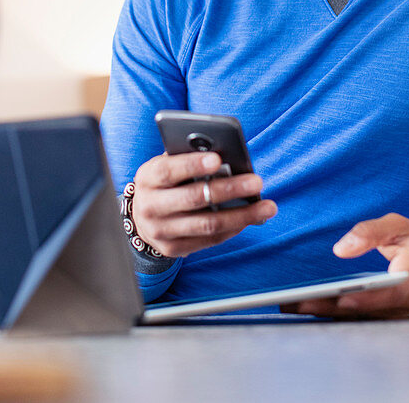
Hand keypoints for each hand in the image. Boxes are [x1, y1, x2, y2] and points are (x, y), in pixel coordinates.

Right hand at [131, 151, 276, 256]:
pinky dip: (233, 228)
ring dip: (241, 215)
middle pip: (193, 199)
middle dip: (228, 189)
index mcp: (148, 178)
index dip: (193, 165)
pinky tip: (251, 218)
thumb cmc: (165, 182)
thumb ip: (189, 159)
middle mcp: (150, 206)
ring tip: (267, 207)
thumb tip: (228, 159)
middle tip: (256, 181)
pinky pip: (210, 239)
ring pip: (207, 224)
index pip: (169, 171)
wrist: (141, 216)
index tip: (218, 159)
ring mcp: (161, 231)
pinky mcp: (174, 249)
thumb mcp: (167, 166)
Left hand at [281, 213, 408, 318]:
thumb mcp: (400, 226)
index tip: (343, 300)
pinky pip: (355, 317)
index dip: (366, 299)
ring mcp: (392, 313)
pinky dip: (330, 313)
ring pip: (356, 318)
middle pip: (364, 311)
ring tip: (289, 304)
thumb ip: (372, 231)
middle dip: (328, 308)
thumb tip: (341, 249)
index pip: (389, 294)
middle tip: (295, 303)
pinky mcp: (381, 316)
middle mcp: (403, 303)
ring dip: (323, 313)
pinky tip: (305, 306)